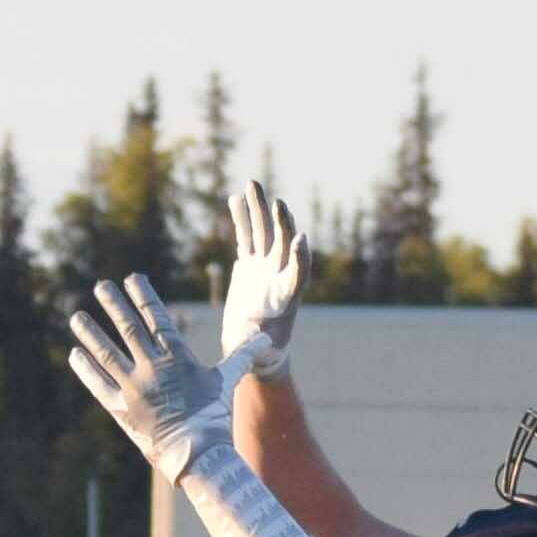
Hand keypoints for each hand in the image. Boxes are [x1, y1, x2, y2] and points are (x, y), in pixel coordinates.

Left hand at [68, 274, 270, 482]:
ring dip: (91, 333)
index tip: (132, 278)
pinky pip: (99, 386)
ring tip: (77, 316)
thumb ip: (241, 355)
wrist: (200, 455)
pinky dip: (86, 370)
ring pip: (107, 354)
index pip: (156, 317)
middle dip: (114, 305)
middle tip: (100, 286)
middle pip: (128, 328)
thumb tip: (266, 338)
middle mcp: (152, 367)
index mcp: (176, 357)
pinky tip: (76, 355)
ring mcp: (134, 388)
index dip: (143, 296)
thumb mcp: (227, 380)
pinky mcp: (121, 409)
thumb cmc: (215, 415)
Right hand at [221, 181, 310, 378]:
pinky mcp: (249, 264)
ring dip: (258, 208)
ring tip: (252, 183)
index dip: (300, 257)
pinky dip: (241, 218)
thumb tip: (265, 348)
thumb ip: (261, 345)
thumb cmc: (259, 352)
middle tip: (278, 202)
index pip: (298, 273)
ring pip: (263, 231)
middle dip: (280, 222)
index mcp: (287, 297)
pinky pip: (246, 236)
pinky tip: (235, 198)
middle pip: (282, 243)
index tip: (300, 240)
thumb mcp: (261, 351)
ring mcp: (264, 266)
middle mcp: (279, 275)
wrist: (254, 344)